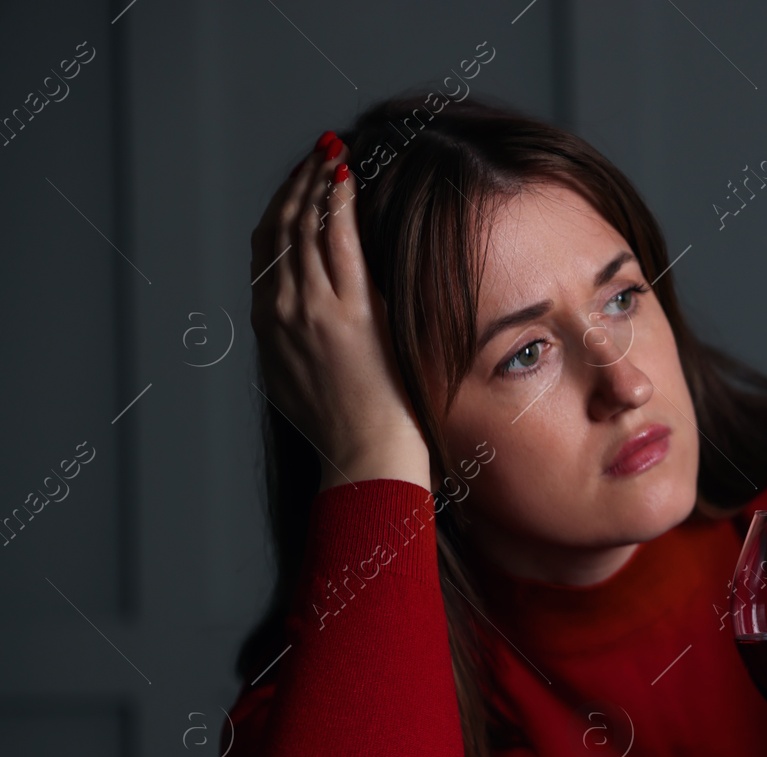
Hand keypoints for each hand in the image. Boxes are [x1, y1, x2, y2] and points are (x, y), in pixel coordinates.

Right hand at [249, 133, 428, 490]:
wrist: (362, 457)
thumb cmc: (345, 431)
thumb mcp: (301, 383)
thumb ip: (296, 346)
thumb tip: (306, 329)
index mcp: (268, 325)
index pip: (266, 250)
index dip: (281, 209)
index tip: (298, 183)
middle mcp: (280, 310)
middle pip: (280, 228)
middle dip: (298, 184)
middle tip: (318, 152)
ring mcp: (311, 309)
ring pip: (305, 227)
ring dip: (317, 182)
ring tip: (332, 151)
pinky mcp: (348, 312)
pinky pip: (338, 241)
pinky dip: (337, 201)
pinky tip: (345, 175)